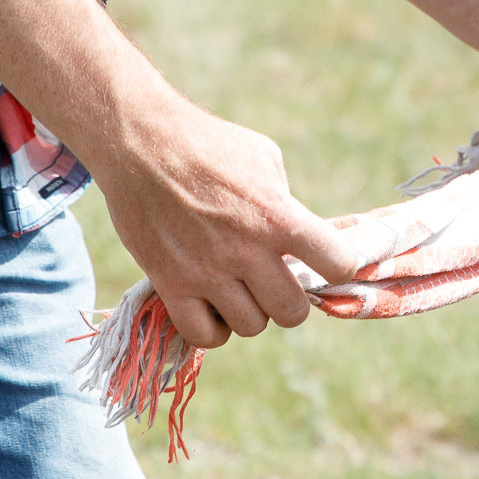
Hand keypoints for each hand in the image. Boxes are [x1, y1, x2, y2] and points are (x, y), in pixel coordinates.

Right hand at [98, 90, 354, 348]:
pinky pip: (203, 335)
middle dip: (290, 299)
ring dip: (251, 311)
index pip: (338, 263)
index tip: (325, 261)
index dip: (338, 265)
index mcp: (277, 214)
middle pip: (293, 312)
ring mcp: (206, 271)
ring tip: (238, 288)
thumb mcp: (264, 159)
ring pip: (251, 326)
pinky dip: (213, 328)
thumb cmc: (208, 145)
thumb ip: (286, 204)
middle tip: (273, 280)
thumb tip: (300, 241)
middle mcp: (246, 250)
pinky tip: (212, 305)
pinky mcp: (170, 284)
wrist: (140, 142)